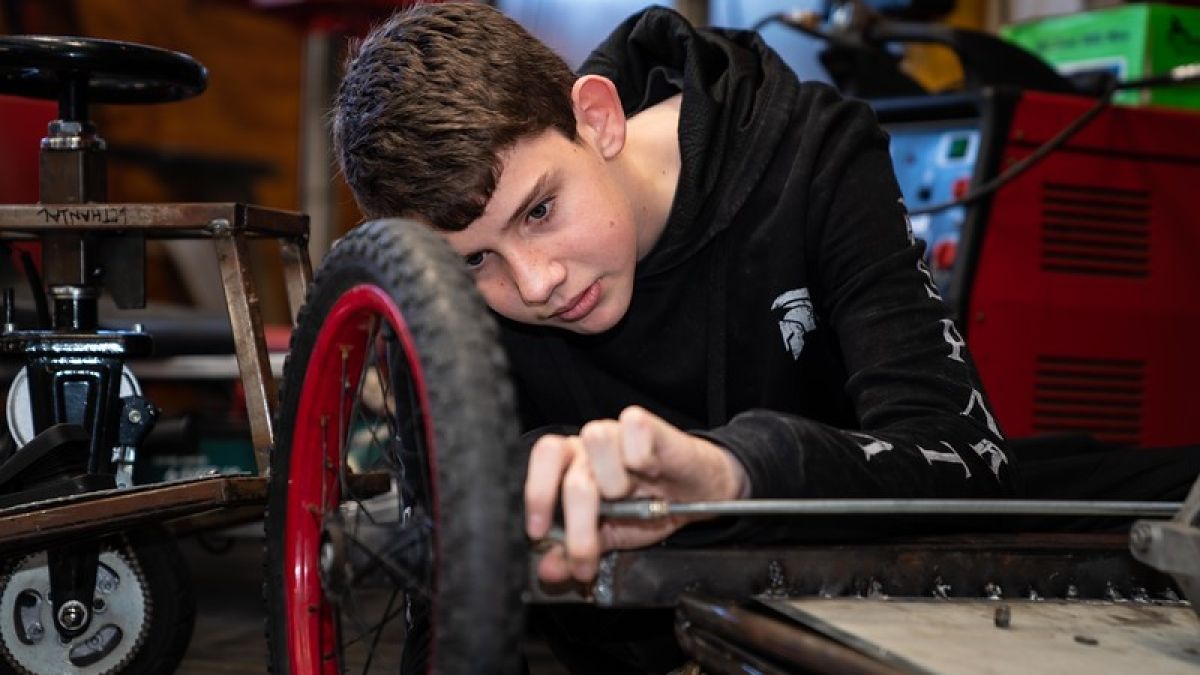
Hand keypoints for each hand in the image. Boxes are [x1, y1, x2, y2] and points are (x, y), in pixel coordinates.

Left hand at [524, 405, 747, 583]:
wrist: (701, 496)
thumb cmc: (652, 508)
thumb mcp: (611, 537)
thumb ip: (577, 551)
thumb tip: (548, 570)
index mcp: (573, 465)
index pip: (543, 461)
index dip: (537, 493)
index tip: (540, 532)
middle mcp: (590, 445)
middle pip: (570, 472)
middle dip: (578, 523)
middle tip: (586, 555)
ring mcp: (618, 431)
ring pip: (596, 438)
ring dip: (614, 480)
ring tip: (630, 496)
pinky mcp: (648, 424)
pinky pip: (633, 427)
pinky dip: (641, 456)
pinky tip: (650, 471)